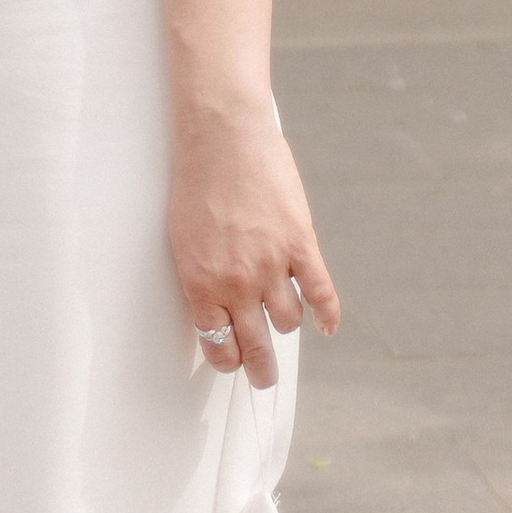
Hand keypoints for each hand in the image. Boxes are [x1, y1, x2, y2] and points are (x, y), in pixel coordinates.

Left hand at [171, 113, 338, 389]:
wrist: (223, 135)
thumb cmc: (196, 181)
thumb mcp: (184, 239)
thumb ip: (201, 277)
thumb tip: (215, 310)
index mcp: (201, 283)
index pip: (218, 346)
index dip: (228, 361)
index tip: (234, 362)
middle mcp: (237, 283)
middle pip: (256, 348)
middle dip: (260, 370)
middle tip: (264, 378)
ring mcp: (271, 265)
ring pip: (288, 322)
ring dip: (286, 326)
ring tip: (284, 324)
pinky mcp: (300, 243)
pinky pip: (320, 294)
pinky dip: (327, 315)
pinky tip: (326, 326)